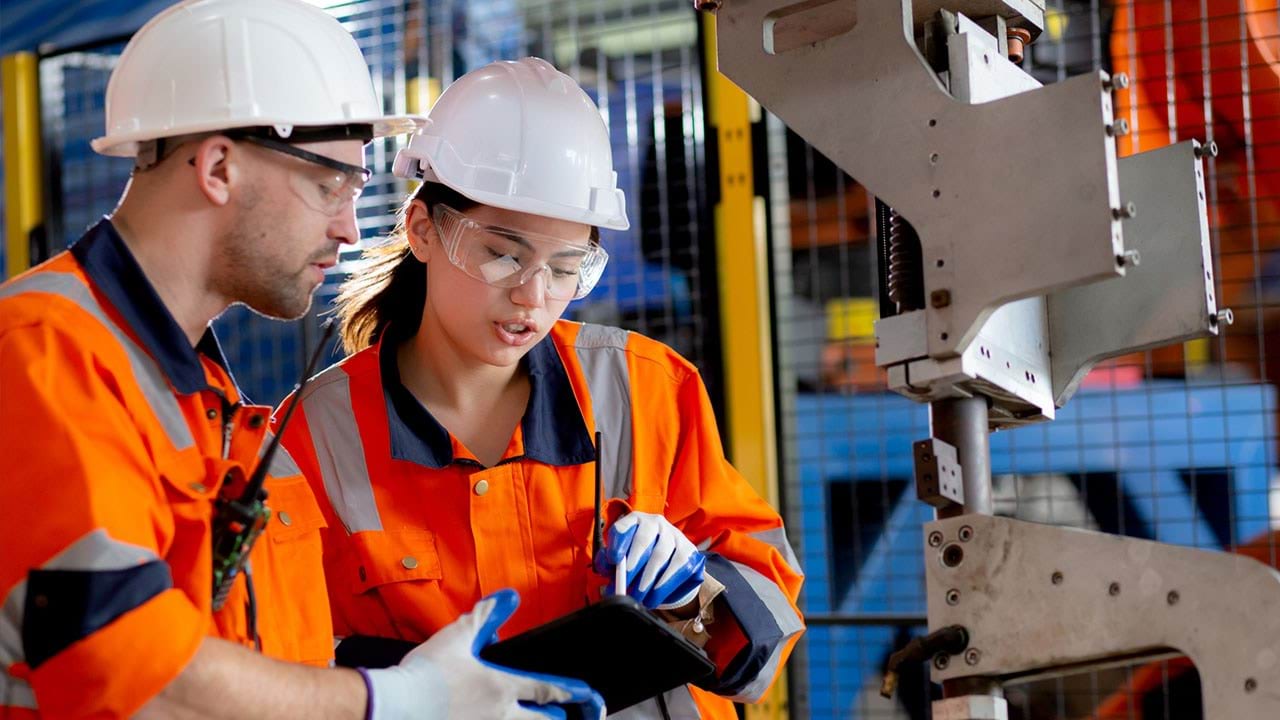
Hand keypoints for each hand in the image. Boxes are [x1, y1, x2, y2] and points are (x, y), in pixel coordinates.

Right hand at [363, 589, 605, 719]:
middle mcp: (500, 714)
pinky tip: (494, 719)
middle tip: (566, 716)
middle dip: (556, 719)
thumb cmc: (429, 670)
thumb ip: (486, 616)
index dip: (569, 691)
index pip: (546, 690)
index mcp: (502, 687)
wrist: (398, 702)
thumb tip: (509, 597)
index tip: (588, 695)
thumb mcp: (459, 635)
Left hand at [601, 512, 705, 609]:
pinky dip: (664, 584)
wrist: (669, 563)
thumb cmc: (639, 560)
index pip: (624, 527)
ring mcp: (674, 535)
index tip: (613, 560)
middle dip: (633, 564)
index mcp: (635, 521)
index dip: (618, 543)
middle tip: (624, 584)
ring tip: (639, 596)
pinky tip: (655, 596)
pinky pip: (678, 567)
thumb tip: (608, 574)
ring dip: (648, 578)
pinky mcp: (690, 550)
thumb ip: (610, 564)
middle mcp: (655, 523)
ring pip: (661, 554)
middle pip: (643, 540)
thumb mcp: (622, 559)